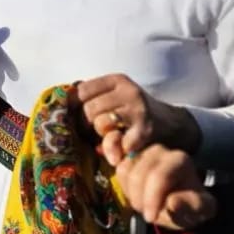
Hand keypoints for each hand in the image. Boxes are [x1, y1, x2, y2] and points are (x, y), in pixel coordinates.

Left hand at [75, 74, 201, 165]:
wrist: (174, 125)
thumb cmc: (133, 113)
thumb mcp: (114, 97)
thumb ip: (92, 99)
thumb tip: (59, 108)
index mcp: (116, 80)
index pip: (81, 91)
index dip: (74, 107)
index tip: (77, 118)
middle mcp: (127, 91)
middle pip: (89, 109)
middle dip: (86, 125)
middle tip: (93, 133)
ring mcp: (138, 109)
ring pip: (101, 124)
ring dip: (100, 137)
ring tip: (106, 140)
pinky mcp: (146, 129)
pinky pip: (119, 141)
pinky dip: (115, 150)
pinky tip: (117, 152)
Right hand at [113, 144, 217, 230]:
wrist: (180, 198)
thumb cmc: (190, 202)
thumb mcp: (202, 209)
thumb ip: (192, 206)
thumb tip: (173, 203)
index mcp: (180, 160)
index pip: (159, 176)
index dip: (151, 199)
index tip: (151, 219)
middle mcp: (159, 150)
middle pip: (138, 174)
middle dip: (139, 199)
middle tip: (147, 215)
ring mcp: (142, 151)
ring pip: (124, 170)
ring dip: (130, 193)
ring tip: (143, 204)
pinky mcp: (129, 155)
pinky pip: (117, 168)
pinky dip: (122, 186)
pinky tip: (134, 194)